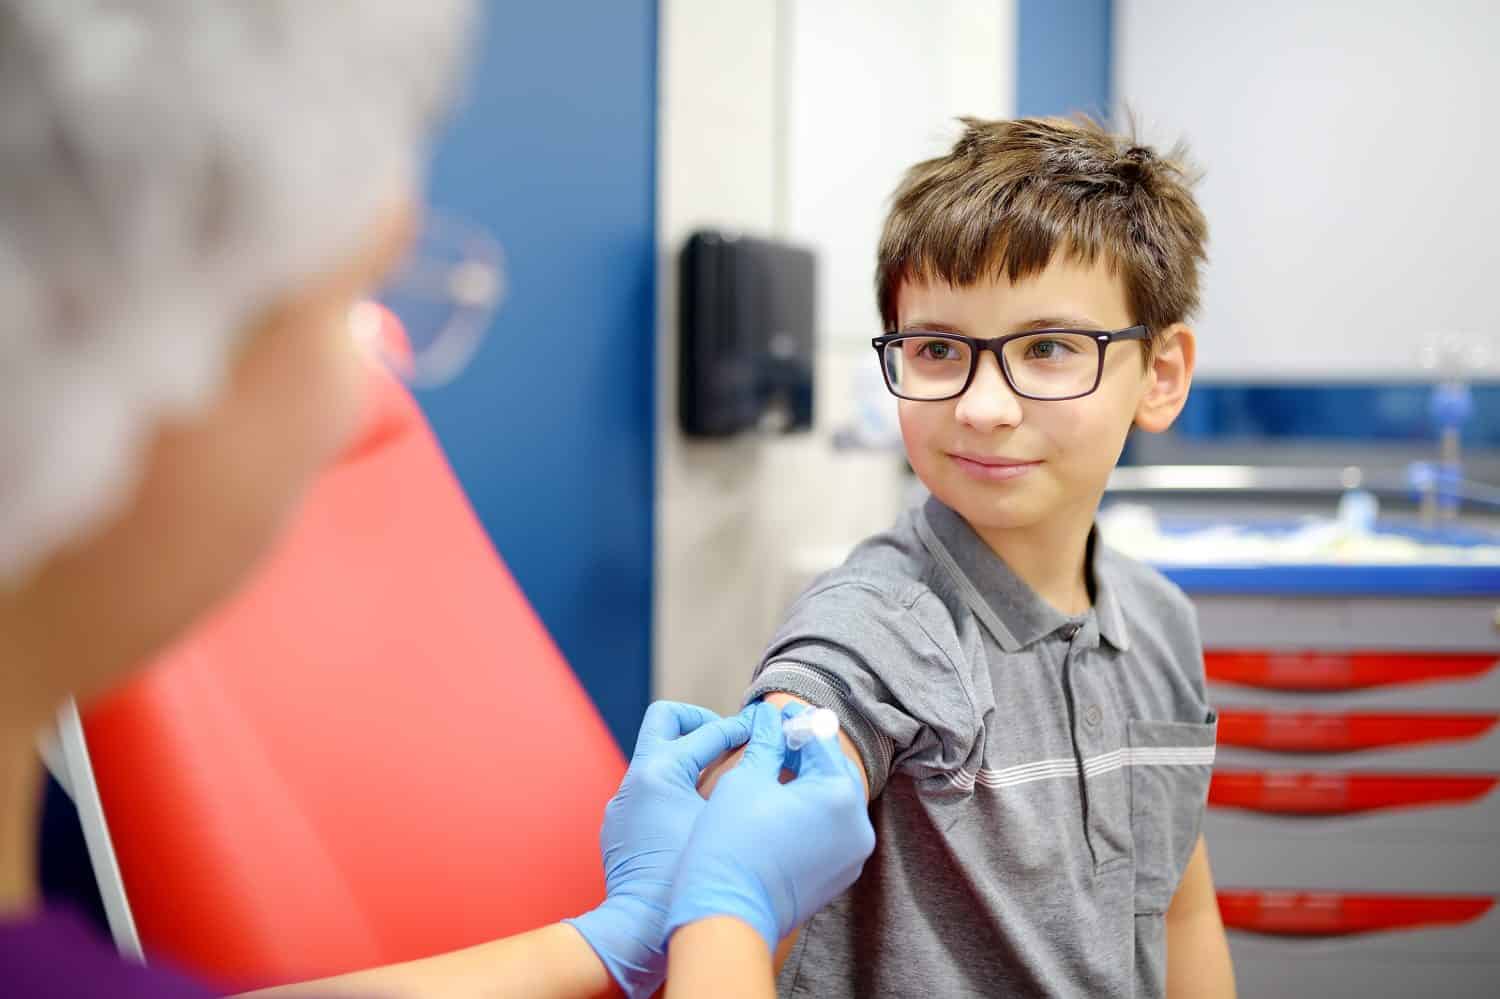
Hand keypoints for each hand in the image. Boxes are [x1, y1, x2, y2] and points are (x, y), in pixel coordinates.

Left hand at [566, 700, 752, 997]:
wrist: (636, 932)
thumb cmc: (681, 883)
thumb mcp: (722, 825)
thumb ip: (742, 784)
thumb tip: (763, 758)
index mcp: (658, 772)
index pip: (708, 733)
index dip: (742, 728)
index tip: (764, 728)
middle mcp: (634, 780)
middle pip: (666, 720)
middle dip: (700, 722)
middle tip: (730, 739)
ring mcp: (624, 802)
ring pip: (658, 755)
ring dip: (691, 756)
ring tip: (726, 774)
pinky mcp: (623, 825)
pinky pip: (653, 788)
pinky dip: (679, 785)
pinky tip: (704, 810)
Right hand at [664, 701, 874, 952]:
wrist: (726, 915)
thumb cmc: (731, 845)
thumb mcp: (745, 780)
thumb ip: (766, 742)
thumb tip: (770, 717)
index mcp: (839, 796)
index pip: (822, 742)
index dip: (798, 721)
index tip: (780, 710)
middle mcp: (858, 826)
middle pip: (835, 772)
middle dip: (808, 752)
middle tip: (778, 735)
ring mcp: (852, 856)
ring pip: (834, 803)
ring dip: (810, 782)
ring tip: (777, 767)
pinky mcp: (839, 877)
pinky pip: (831, 831)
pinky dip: (812, 813)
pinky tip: (783, 804)